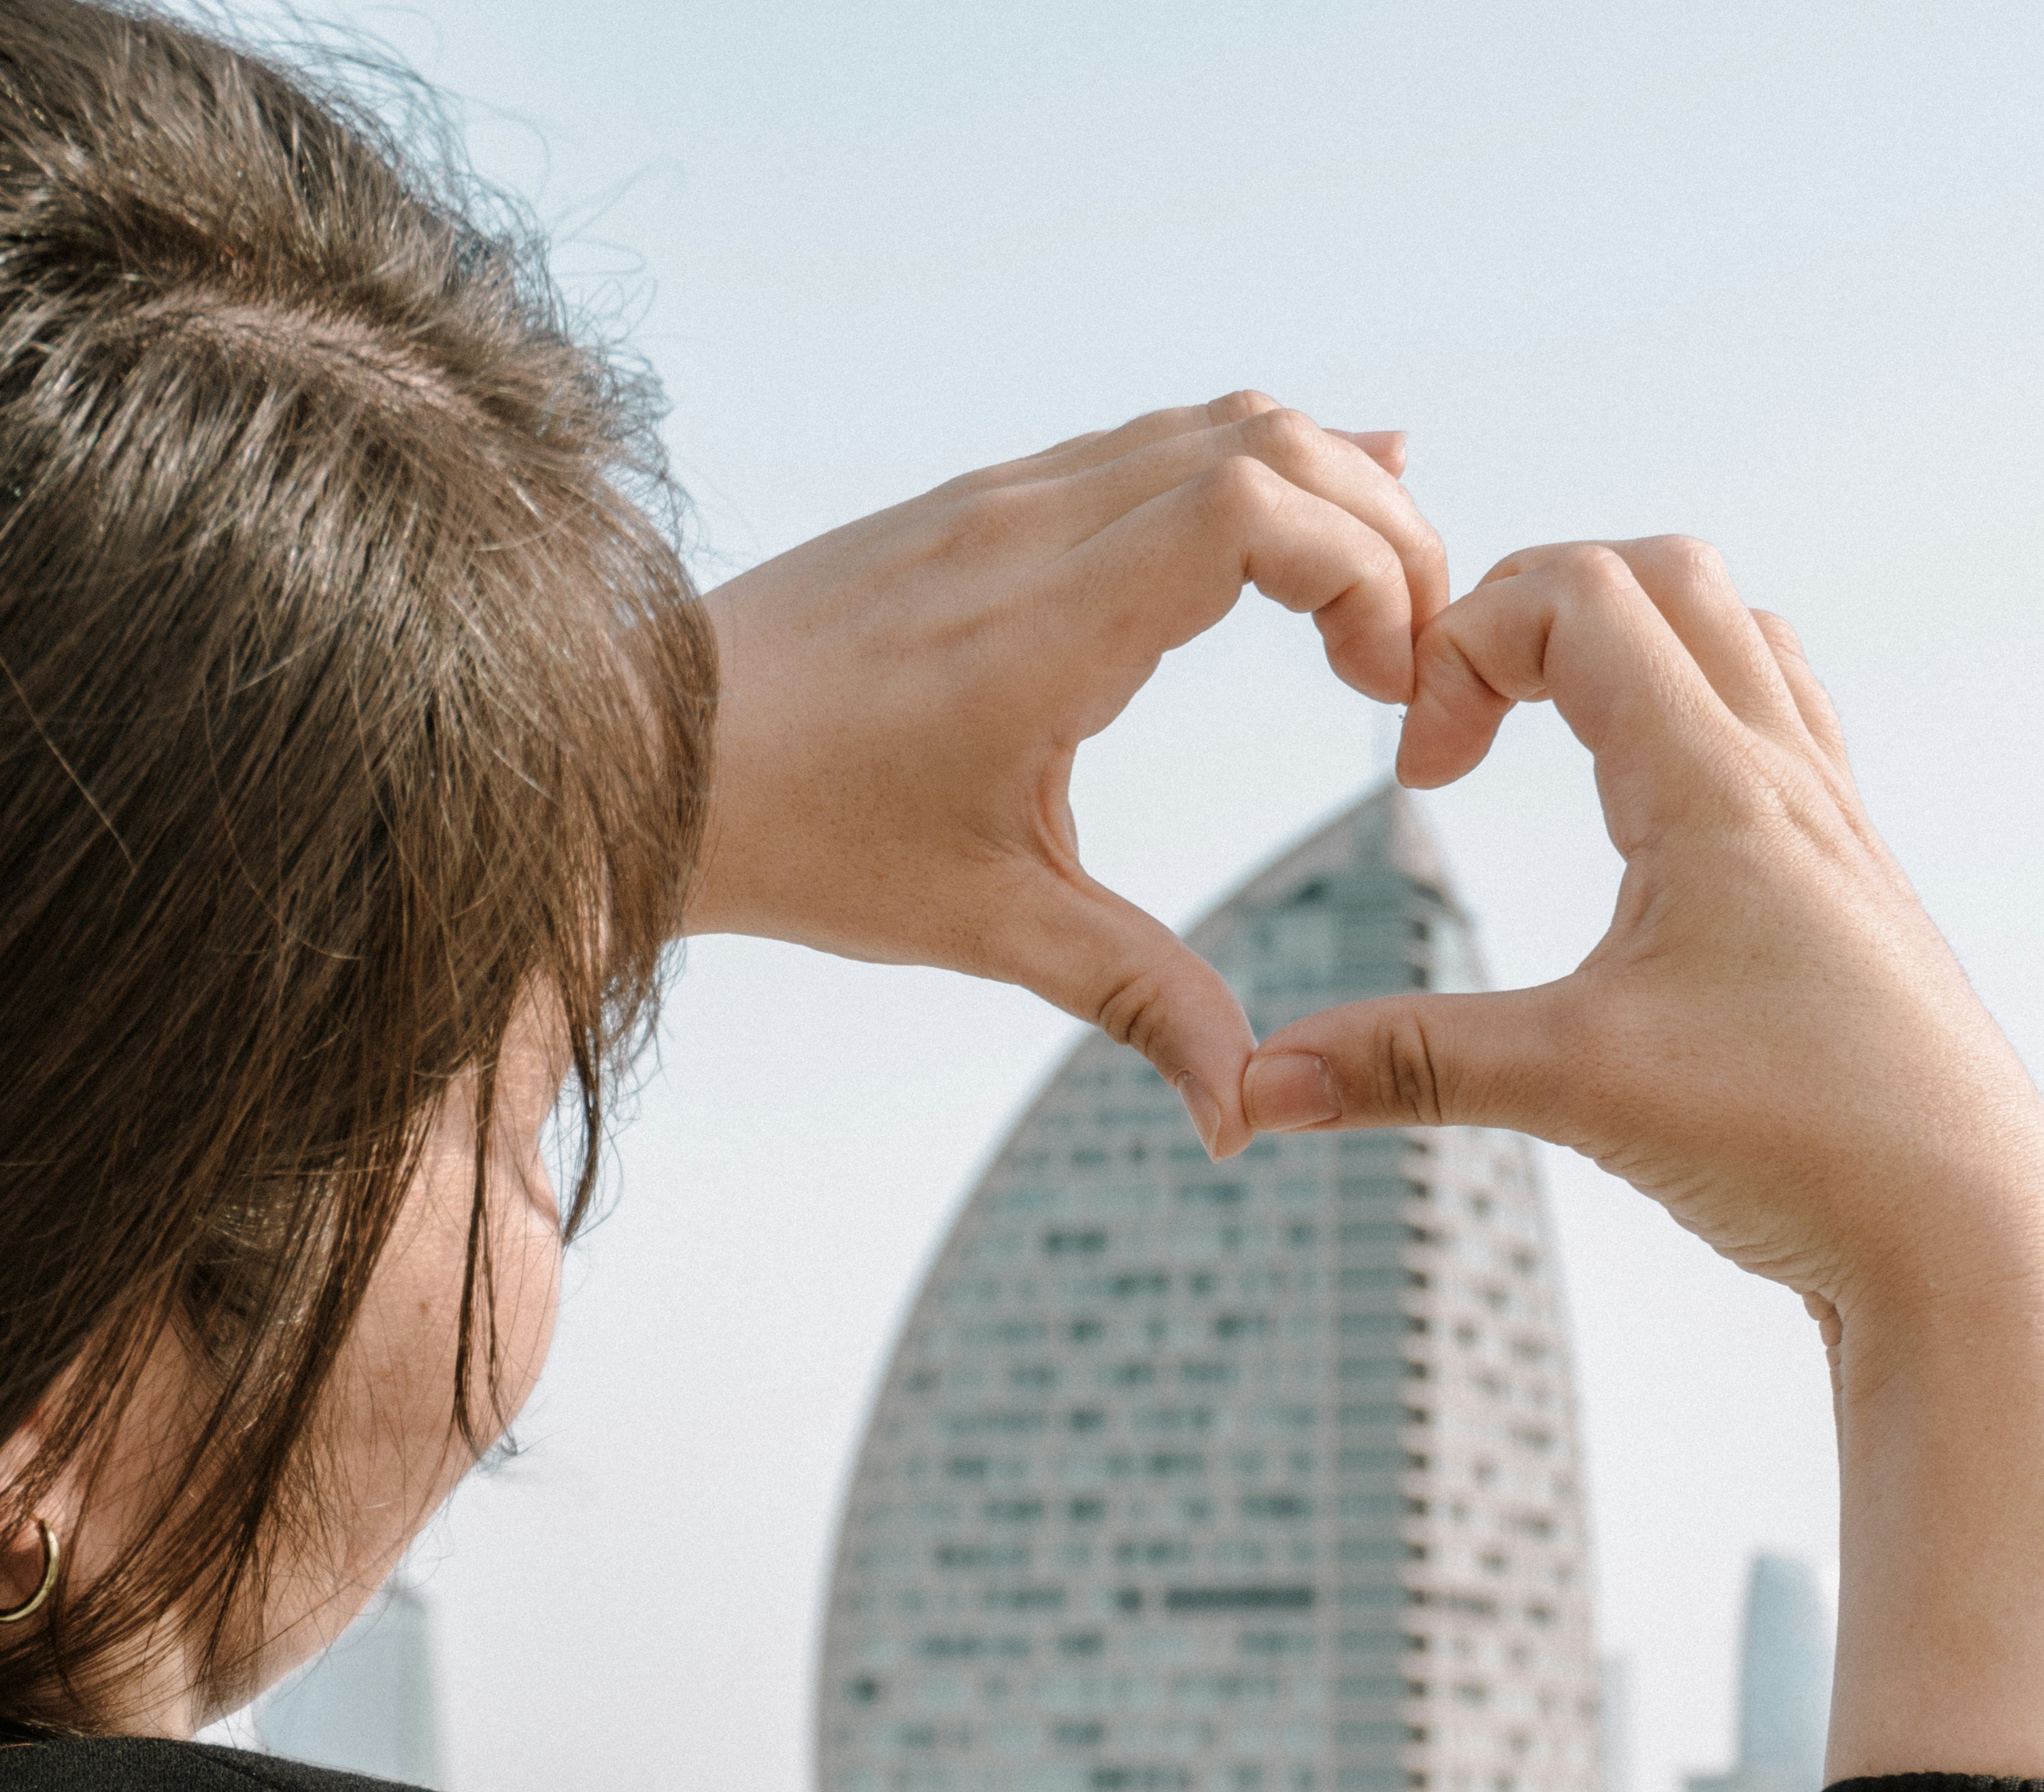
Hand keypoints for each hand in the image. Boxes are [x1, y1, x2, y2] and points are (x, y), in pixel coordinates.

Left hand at [691, 394, 1446, 1155]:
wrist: (637, 761)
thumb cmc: (800, 839)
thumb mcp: (985, 926)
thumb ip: (1137, 998)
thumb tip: (1242, 1114)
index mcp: (1043, 625)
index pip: (1259, 507)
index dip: (1367, 570)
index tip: (1384, 687)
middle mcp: (1024, 528)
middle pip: (1266, 441)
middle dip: (1381, 528)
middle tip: (1407, 655)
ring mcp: (993, 499)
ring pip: (1205, 425)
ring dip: (1316, 491)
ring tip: (1376, 601)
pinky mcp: (967, 502)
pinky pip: (1136, 445)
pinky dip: (1239, 473)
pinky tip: (1289, 522)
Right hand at [1243, 538, 2043, 1319]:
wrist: (1969, 1232)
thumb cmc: (1803, 1140)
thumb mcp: (1574, 1088)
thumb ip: (1404, 1067)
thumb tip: (1252, 1088)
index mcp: (1718, 787)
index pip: (1581, 597)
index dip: (1463, 643)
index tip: (1417, 769)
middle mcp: (1787, 777)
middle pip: (1662, 578)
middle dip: (1531, 610)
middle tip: (1463, 725)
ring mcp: (1831, 825)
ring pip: (1734, 638)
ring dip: (1623, 648)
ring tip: (1543, 740)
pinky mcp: (1848, 887)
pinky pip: (1778, 726)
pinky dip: (1689, 717)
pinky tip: (1639, 826)